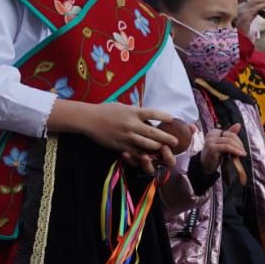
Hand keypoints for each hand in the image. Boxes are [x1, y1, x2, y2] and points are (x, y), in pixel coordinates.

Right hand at [56, 101, 179, 156]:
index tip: (173, 119)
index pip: (153, 112)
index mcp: (133, 111)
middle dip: (166, 138)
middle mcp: (131, 124)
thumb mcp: (122, 106)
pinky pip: (135, 153)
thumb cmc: (105, 110)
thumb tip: (147, 116)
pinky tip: (150, 157)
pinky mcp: (120, 145)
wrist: (88, 119)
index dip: (164, 116)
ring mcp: (126, 136)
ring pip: (146, 144)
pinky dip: (143, 156)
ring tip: (165, 150)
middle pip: (153, 132)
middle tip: (175, 142)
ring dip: (157, 148)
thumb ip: (135, 111)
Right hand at [199, 124, 246, 173]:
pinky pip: (226, 147)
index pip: (229, 133)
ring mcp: (210, 140)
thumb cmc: (214, 156)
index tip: (242, 147)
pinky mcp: (211, 147)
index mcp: (214, 132)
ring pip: (229, 141)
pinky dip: (234, 150)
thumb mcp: (223, 144)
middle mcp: (211, 135)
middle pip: (230, 136)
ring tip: (243, 153)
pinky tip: (239, 154)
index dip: (238, 140)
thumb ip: (230, 135)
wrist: (205, 166)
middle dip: (239, 144)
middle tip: (244, 151)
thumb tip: (238, 125)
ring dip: (238, 148)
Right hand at [236, 0, 264, 34]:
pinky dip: (264, 4)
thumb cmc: (241, 36)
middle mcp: (241, 8)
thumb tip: (259, 14)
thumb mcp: (247, 24)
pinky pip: (257, 7)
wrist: (237, 42)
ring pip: (256, 0)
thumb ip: (252, 18)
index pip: (253, 0)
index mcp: (241, 9)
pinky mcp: (245, 15)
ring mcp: (242, 11)